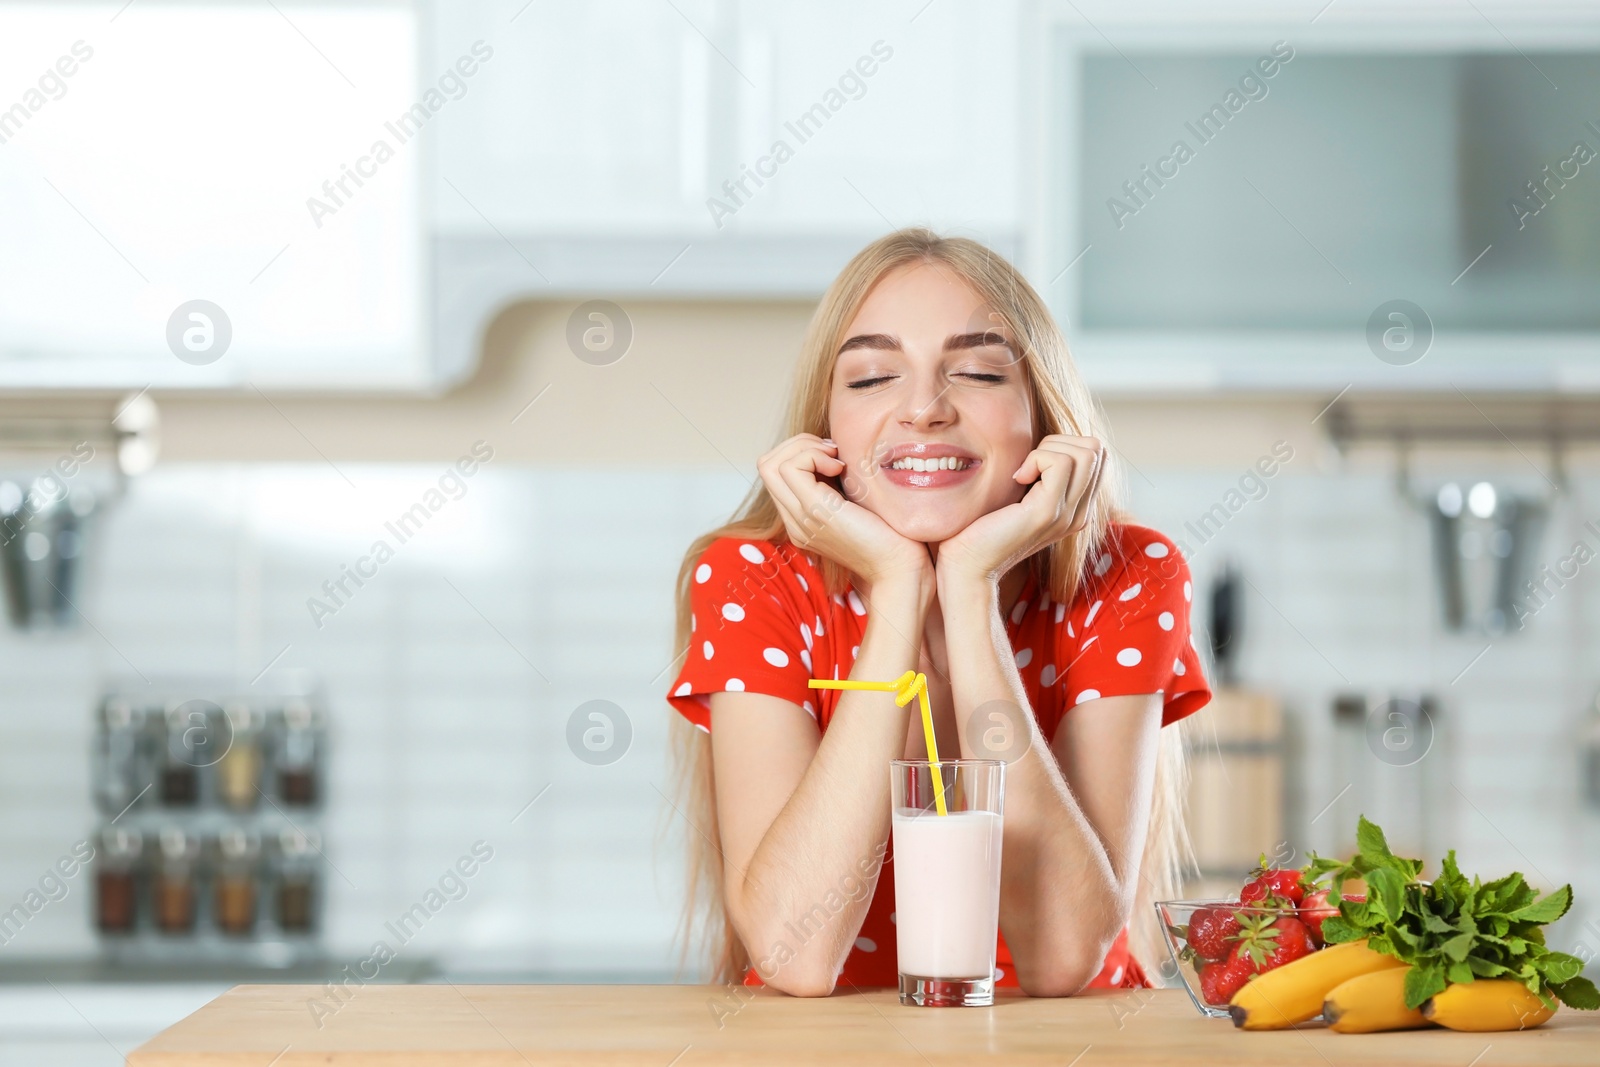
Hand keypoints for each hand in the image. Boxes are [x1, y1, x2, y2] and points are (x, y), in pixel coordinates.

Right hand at [757, 434, 932, 587]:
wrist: (900, 568)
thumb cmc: (890, 536)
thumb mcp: (856, 505)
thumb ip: (839, 487)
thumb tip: (835, 453)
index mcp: (802, 520)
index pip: (774, 473)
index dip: (800, 452)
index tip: (833, 456)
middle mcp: (794, 521)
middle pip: (766, 465)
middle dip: (798, 445)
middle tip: (832, 452)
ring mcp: (800, 518)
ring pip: (771, 464)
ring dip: (805, 448)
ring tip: (835, 460)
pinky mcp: (814, 511)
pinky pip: (791, 468)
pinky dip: (813, 456)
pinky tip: (840, 468)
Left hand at [935, 434, 1105, 585]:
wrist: (968, 566)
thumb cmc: (983, 528)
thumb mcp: (1020, 496)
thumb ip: (1040, 475)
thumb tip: (1046, 441)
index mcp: (1077, 509)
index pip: (1098, 455)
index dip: (1065, 444)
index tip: (1033, 464)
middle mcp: (1080, 514)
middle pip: (1097, 450)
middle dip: (1059, 442)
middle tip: (1028, 464)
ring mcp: (1068, 514)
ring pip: (1086, 453)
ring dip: (1048, 450)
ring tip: (1024, 472)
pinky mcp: (1049, 512)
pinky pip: (1061, 462)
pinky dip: (1036, 458)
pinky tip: (1018, 478)